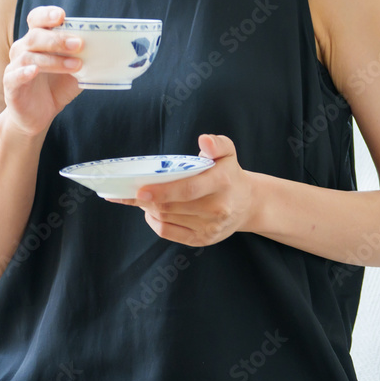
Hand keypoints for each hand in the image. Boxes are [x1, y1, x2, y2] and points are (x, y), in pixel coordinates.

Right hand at [1, 6, 83, 136]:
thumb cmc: (56, 86)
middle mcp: (23, 50)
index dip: (46, 15)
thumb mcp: (75, 70)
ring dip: (54, 60)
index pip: (37, 20)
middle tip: (79, 44)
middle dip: (58, 39)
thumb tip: (109, 51)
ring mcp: (15, 66)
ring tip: (77, 65)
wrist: (37, 114)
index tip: (62, 16)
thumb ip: (86, 58)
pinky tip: (35, 70)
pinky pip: (15, 76)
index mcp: (39, 41)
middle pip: (35, 36)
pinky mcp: (11, 85)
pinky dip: (24, 72)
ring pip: (30, 56)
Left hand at [107, 135, 255, 246]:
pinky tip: (152, 211)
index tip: (140, 191)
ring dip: (148, 208)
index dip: (162, 191)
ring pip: (165, 218)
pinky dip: (154, 221)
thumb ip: (217, 144)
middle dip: (146, 199)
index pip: (188, 189)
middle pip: (170, 206)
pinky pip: (167, 232)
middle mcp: (217, 208)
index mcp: (222, 183)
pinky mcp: (202, 240)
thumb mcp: (228, 153)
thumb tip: (204, 140)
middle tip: (131, 189)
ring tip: (143, 197)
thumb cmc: (229, 175)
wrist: (248, 204)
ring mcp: (210, 227)